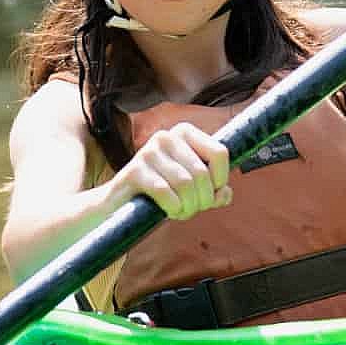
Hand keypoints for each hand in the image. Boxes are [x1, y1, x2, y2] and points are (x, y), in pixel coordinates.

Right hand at [116, 122, 231, 219]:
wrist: (121, 205)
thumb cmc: (163, 194)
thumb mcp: (194, 190)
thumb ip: (215, 190)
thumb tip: (225, 194)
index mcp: (185, 133)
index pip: (219, 152)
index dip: (220, 179)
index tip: (212, 193)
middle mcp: (166, 136)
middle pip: (202, 173)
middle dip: (202, 199)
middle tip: (193, 209)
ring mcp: (148, 152)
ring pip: (185, 184)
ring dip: (188, 206)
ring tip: (181, 211)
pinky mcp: (134, 171)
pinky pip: (165, 192)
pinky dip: (172, 207)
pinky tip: (168, 210)